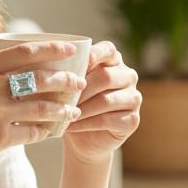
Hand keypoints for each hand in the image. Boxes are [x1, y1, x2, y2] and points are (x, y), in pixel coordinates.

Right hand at [0, 41, 87, 177]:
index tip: (70, 48)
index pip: (24, 51)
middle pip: (39, 77)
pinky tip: (53, 131)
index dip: (52, 48)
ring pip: (41, 106)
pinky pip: (32, 132)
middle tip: (80, 82)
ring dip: (63, 109)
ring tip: (75, 111)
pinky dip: (45, 131)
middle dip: (65, 79)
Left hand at [63, 41, 141, 164]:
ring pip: (106, 100)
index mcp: (114, 61)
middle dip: (81, 89)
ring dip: (82, 108)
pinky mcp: (133, 120)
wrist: (83, 138)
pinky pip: (107, 120)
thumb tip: (54, 65)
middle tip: (60, 97)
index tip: (79, 62)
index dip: (94, 54)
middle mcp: (128, 76)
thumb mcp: (71, 85)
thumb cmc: (74, 104)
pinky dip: (86, 123)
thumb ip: (70, 72)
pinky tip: (72, 125)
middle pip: (106, 77)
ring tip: (64, 113)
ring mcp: (134, 98)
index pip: (108, 50)